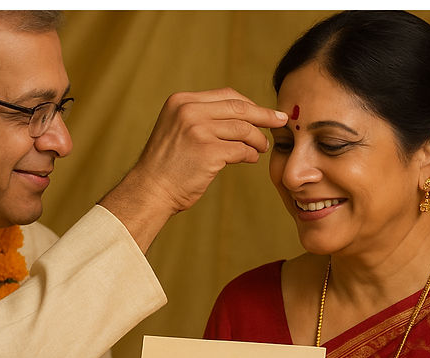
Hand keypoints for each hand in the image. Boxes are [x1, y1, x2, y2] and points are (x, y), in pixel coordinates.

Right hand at [99, 88, 287, 251]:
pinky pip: (241, 150)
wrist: (150, 190)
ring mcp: (198, 130)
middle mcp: (189, 111)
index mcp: (181, 101)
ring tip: (261, 148)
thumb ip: (201, 117)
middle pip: (239, 108)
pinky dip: (250, 154)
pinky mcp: (208, 151)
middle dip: (264, 115)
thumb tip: (241, 115)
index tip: (263, 112)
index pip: (225, 95)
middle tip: (280, 120)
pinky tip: (251, 159)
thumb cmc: (167, 165)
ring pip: (243, 129)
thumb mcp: (177, 129)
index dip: (249, 104)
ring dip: (257, 140)